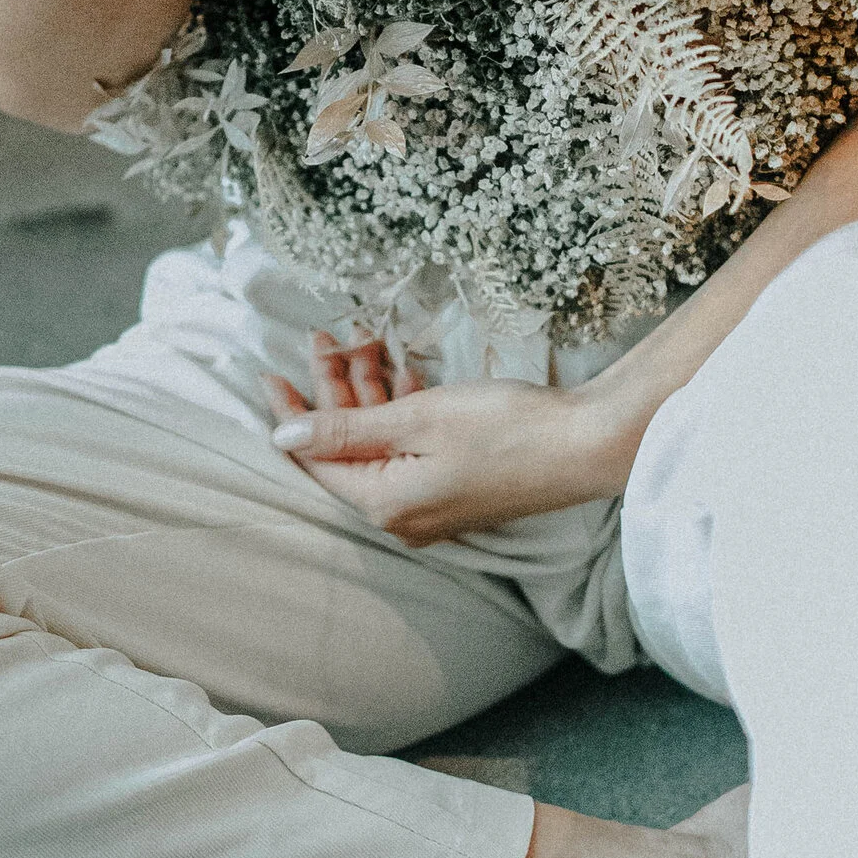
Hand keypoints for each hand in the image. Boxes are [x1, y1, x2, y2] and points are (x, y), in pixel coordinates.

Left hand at [266, 331, 638, 544]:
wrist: (585, 445)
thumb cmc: (505, 430)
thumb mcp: (416, 419)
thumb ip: (345, 428)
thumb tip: (282, 437)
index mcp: (384, 504)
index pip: (317, 460)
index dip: (292, 414)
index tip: (272, 373)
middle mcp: (402, 516)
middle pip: (347, 451)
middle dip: (332, 393)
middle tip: (323, 341)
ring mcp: (431, 507)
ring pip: (380, 446)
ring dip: (367, 396)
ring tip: (359, 343)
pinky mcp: (457, 490)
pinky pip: (410, 452)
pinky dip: (399, 415)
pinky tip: (399, 375)